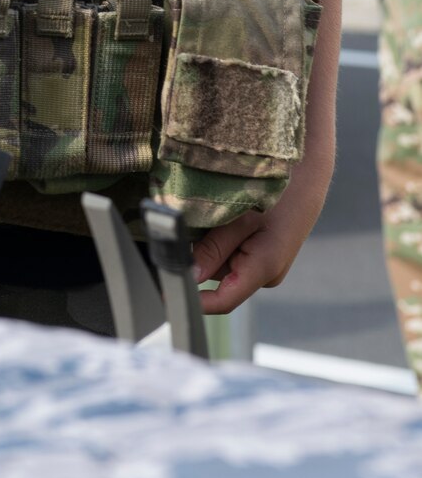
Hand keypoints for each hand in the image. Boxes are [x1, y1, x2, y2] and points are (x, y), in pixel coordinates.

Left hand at [191, 153, 331, 313]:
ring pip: (224, 262)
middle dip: (203, 254)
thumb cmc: (279, 193)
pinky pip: (234, 252)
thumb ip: (214, 248)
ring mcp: (266, 265)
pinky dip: (224, 236)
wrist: (307, 176)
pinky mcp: (264, 254)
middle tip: (202, 221)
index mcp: (263, 270)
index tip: (170, 291)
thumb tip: (190, 277)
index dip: (196, 301)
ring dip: (213, 242)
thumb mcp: (241, 217)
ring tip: (221, 213)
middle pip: (218, 276)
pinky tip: (229, 215)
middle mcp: (265, 275)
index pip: (223, 301)